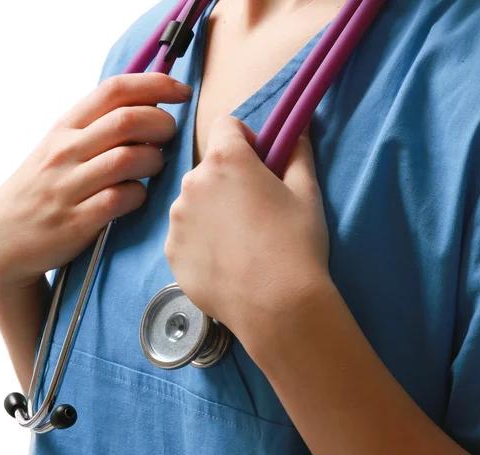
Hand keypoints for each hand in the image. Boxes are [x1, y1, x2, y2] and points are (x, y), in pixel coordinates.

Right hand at [0, 73, 192, 290]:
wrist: (2, 240)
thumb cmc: (43, 189)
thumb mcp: (59, 149)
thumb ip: (97, 129)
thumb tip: (150, 109)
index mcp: (65, 127)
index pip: (114, 90)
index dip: (156, 84)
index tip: (182, 92)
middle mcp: (65, 151)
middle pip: (127, 120)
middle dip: (163, 124)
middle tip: (170, 137)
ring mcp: (69, 186)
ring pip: (128, 158)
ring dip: (154, 161)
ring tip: (154, 168)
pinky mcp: (77, 220)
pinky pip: (122, 198)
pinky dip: (139, 195)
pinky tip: (136, 197)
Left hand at [165, 116, 329, 356]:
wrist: (276, 304)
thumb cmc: (296, 243)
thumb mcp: (307, 192)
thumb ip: (297, 152)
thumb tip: (295, 130)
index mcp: (225, 160)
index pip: (226, 125)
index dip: (245, 140)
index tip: (259, 163)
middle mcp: (192, 183)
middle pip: (209, 169)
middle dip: (228, 181)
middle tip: (254, 212)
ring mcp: (177, 220)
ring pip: (194, 203)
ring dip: (212, 212)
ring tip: (240, 243)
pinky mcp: (171, 252)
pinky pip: (185, 235)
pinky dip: (201, 242)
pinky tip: (226, 263)